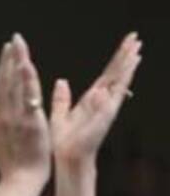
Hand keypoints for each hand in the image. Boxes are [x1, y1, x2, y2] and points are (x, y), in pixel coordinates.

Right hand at [0, 33, 50, 194]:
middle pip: (5, 82)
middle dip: (9, 60)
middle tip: (13, 40)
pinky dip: (27, 80)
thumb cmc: (10, 166)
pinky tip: (27, 64)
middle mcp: (4, 115)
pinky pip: (28, 97)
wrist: (20, 180)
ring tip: (19, 45)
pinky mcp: (29, 122)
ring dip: (17, 63)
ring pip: (15, 85)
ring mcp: (16, 118)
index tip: (6, 52)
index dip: (2, 69)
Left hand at [51, 32, 140, 166]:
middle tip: (136, 38)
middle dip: (126, 56)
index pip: (107, 75)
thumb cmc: (64, 142)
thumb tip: (61, 81)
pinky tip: (128, 68)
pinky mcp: (106, 115)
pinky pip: (114, 95)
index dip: (116, 59)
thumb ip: (62, 99)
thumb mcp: (59, 115)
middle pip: (116, 74)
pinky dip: (121, 82)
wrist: (67, 158)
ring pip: (119, 81)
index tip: (126, 43)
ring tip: (137, 49)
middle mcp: (101, 102)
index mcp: (91, 100)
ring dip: (128, 65)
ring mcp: (106, 107)